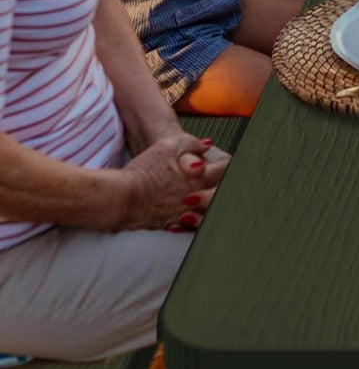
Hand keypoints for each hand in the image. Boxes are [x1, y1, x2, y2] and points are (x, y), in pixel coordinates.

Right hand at [114, 133, 228, 230]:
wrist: (119, 198)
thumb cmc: (143, 170)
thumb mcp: (168, 146)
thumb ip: (191, 143)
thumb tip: (208, 145)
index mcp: (200, 177)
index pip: (227, 169)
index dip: (230, 164)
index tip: (229, 162)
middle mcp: (197, 197)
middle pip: (222, 193)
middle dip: (225, 186)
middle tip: (224, 181)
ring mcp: (185, 213)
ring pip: (210, 212)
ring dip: (212, 205)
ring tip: (212, 199)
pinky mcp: (171, 224)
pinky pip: (192, 225)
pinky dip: (195, 219)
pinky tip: (194, 215)